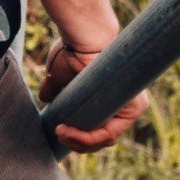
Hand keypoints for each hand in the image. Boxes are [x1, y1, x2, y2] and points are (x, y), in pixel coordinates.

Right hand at [37, 37, 148, 152]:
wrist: (84, 36)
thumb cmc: (73, 49)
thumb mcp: (60, 76)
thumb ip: (56, 89)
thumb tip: (45, 98)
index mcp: (111, 98)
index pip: (99, 128)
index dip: (78, 137)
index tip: (58, 130)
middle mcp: (126, 104)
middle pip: (103, 138)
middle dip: (78, 142)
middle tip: (58, 134)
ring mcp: (132, 107)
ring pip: (106, 139)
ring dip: (80, 142)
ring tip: (60, 132)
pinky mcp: (133, 108)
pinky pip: (109, 134)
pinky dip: (87, 138)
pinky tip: (66, 132)